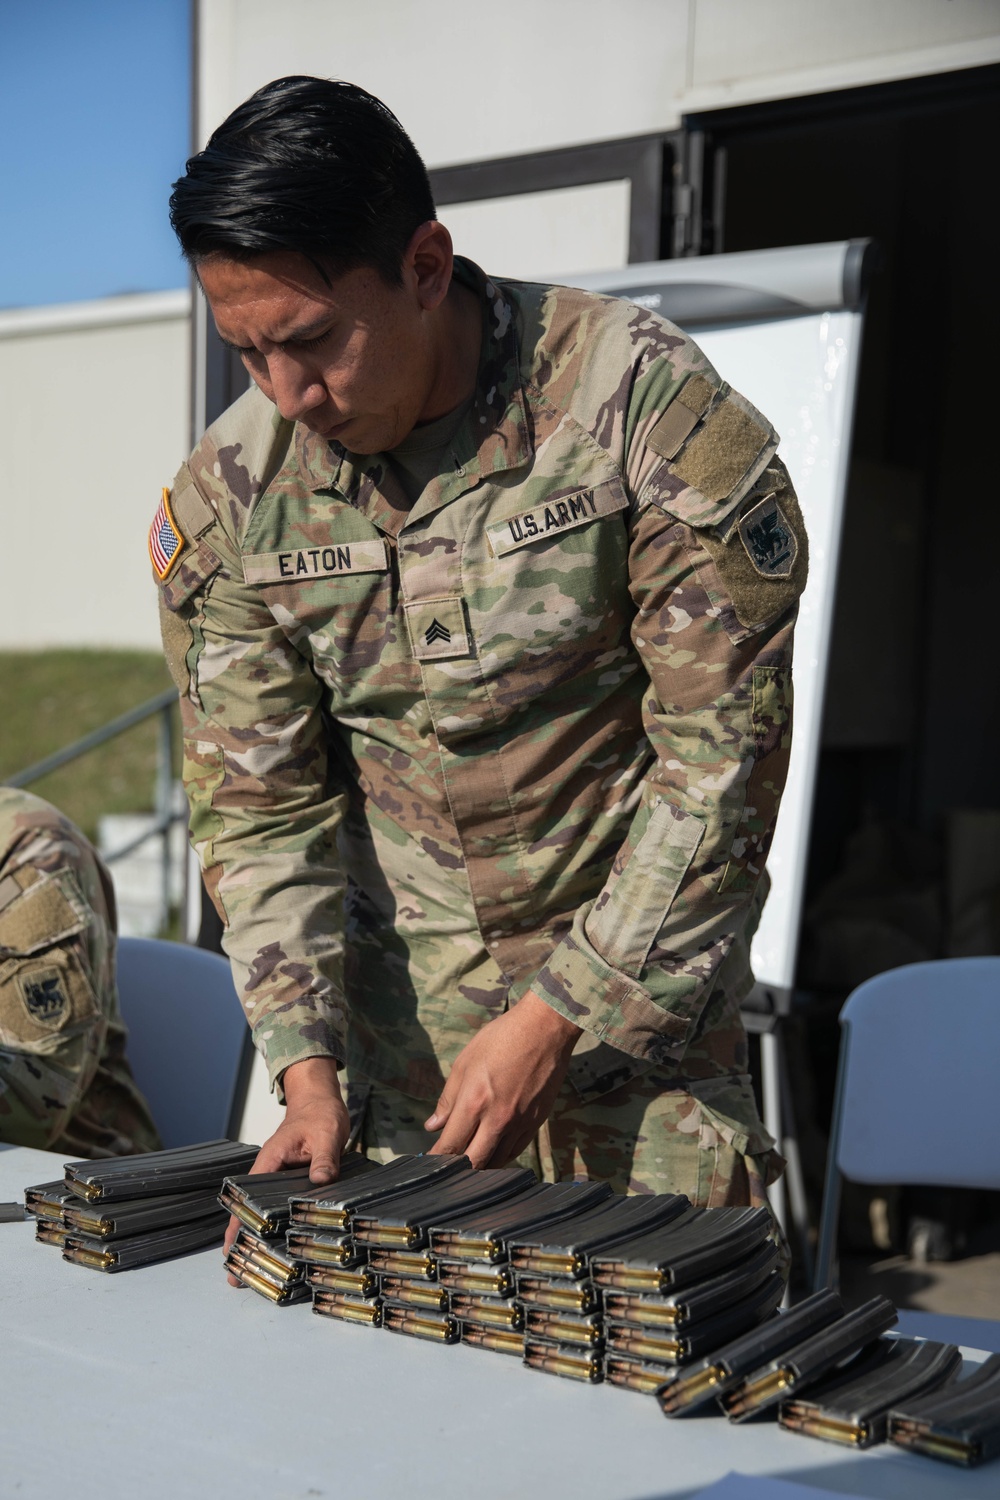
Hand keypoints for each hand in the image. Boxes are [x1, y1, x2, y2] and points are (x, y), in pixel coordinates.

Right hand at [223, 1056, 349, 1281]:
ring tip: (252, 1275)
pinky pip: (280, 1209)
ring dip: (258, 1240)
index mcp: (270, 1161)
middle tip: (235, 1278)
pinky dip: (276, 1229)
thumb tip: (320, 1181)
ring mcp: (279, 1180)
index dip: (237, 1225)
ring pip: (263, 1214)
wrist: (321, 1102)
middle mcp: (269, 1174)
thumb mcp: (326, 1134)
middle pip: (248, 1213)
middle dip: (241, 1243)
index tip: (230, 1251)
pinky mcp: (291, 1184)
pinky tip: (281, 1249)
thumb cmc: (320, 1114)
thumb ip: (323, 1157)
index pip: (247, 1199)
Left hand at [425, 991, 580, 1167]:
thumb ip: (448, 1099)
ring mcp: (519, 1123)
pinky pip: (515, 1151)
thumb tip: (433, 1126)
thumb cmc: (501, 1039)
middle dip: (457, 1170)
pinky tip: (492, 1152)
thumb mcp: (465, 1062)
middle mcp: (497, 1119)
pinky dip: (501, 1157)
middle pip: (474, 1162)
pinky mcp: (535, 1122)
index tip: (428, 1165)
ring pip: (497, 1161)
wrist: (544, 1029)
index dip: (436, 1159)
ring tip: (467, 1162)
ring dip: (480, 1166)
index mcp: (474, 1102)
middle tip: (447, 1169)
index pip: (451, 1145)